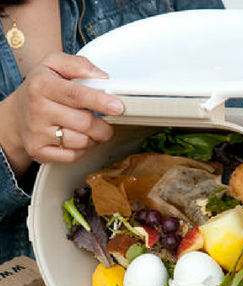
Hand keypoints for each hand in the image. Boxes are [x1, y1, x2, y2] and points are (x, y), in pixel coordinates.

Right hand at [0, 53, 123, 176]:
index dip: (100, 101)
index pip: (76, 95)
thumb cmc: (41, 88)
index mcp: (41, 85)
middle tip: (105, 122)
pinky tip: (76, 138)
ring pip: (82, 142)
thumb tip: (102, 76)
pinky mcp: (38, 151)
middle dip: (104, 126)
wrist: (16, 114)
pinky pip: (73, 156)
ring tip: (88, 128)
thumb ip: (78, 65)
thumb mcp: (53, 65)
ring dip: (94, 137)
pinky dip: (82, 149)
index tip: (118, 107)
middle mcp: (37, 109)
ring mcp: (36, 132)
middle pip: (85, 123)